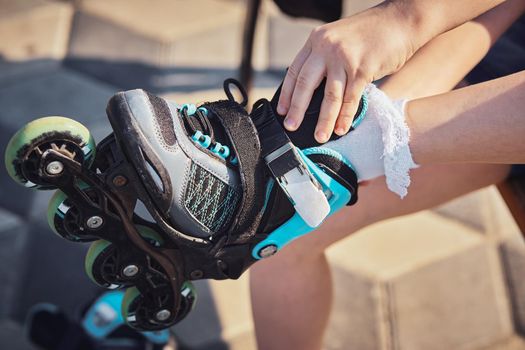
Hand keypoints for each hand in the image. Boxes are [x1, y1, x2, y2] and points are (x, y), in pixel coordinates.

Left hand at [277, 2, 414, 142]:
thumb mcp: (339, 38)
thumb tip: (314, 88)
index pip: (295, 70)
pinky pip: (350, 99)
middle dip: (297, 110)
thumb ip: (325, 58)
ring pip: (329, 96)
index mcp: (317, 40)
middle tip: (290, 127)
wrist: (401, 19)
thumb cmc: (372, 32)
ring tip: (319, 136)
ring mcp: (344, 58)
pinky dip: (345, 116)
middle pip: (305, 84)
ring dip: (323, 120)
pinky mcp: (362, 69)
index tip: (282, 111)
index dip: (287, 93)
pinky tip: (341, 128)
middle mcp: (326, 48)